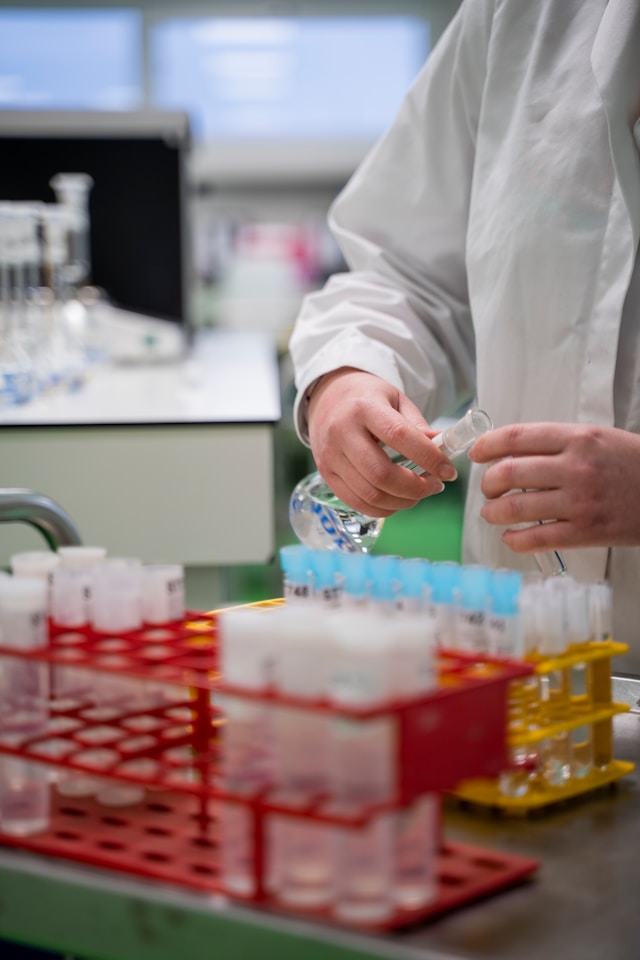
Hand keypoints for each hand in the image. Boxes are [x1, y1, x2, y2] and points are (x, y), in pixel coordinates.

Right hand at [307, 368, 457, 516]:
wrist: (327, 397)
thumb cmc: (366, 398)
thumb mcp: (395, 400)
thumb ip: (417, 426)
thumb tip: (443, 453)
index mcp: (364, 408)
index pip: (399, 436)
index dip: (428, 458)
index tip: (449, 471)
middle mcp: (342, 432)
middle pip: (381, 474)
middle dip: (416, 488)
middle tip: (435, 486)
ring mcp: (330, 456)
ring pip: (370, 494)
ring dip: (402, 501)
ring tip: (419, 493)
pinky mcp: (325, 474)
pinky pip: (356, 502)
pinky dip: (383, 508)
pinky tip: (397, 499)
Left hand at [468, 421, 639, 552]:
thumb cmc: (630, 464)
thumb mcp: (597, 438)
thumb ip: (557, 443)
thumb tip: (510, 451)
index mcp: (577, 438)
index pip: (516, 438)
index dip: (487, 446)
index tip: (476, 453)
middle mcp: (575, 468)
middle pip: (507, 473)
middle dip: (487, 484)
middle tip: (488, 489)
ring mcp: (579, 502)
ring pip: (515, 508)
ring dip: (493, 512)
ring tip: (492, 513)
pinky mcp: (585, 532)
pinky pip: (536, 539)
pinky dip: (515, 539)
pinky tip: (511, 536)